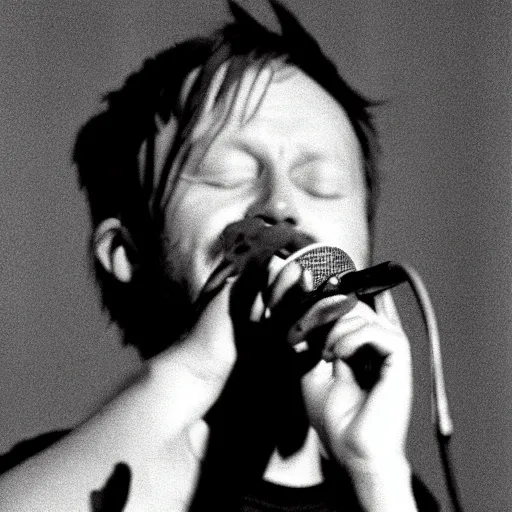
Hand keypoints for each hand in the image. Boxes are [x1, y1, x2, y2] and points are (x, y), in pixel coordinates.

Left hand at [299, 291, 411, 469]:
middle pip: (356, 305)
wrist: (353, 452)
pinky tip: (339, 355)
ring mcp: (389, 352)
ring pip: (366, 314)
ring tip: (326, 354)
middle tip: (312, 337)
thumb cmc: (336, 420)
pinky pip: (378, 331)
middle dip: (328, 315)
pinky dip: (353, 337)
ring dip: (337, 328)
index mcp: (360, 348)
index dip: (328, 306)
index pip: (350, 310)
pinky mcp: (399, 361)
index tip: (305, 318)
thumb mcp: (312, 373)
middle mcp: (377, 346)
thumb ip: (313, 344)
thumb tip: (307, 317)